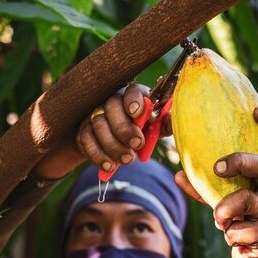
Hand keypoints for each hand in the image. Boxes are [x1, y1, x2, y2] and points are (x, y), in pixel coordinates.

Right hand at [34, 84, 162, 178]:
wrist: (116, 140)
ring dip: (113, 145)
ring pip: (99, 125)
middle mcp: (111, 100)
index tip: (137, 113)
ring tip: (127, 160)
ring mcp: (95, 114)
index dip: (133, 101)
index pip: (131, 91)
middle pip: (112, 107)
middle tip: (137, 144)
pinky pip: (86, 140)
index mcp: (132, 95)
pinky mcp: (83, 130)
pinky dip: (98, 155)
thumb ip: (164, 124)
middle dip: (124, 128)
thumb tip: (173, 123)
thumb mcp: (155, 126)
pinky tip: (109, 166)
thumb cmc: (141, 128)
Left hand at [176, 107, 257, 257]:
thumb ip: (204, 187)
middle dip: (240, 162)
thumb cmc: (242, 221)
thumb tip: (177, 173)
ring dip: (223, 210)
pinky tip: (234, 239)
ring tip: (219, 220)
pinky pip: (240, 230)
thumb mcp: (225, 200)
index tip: (256, 111)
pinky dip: (229, 235)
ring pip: (246, 201)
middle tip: (217, 167)